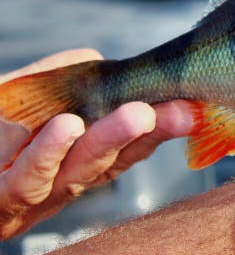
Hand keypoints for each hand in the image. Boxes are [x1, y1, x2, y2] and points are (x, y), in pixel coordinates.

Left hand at [0, 49, 194, 239]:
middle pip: (109, 160)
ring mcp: (28, 195)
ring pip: (72, 171)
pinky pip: (22, 178)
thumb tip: (96, 59)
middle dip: (141, 134)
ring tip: (133, 114)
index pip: (130, 147)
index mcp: (77, 163)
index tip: (192, 107)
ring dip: (104, 142)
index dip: (162, 128)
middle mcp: (61, 183)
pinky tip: (65, 127)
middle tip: (172, 111)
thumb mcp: (21, 100)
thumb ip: (60, 80)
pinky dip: (44, 152)